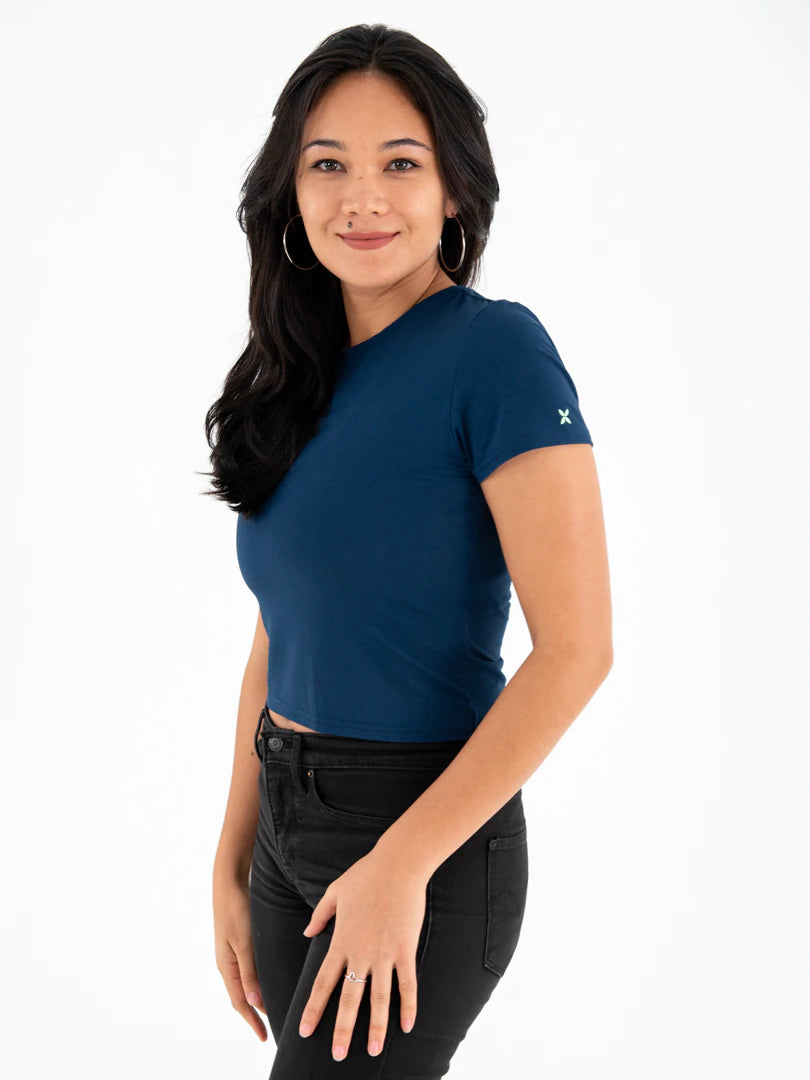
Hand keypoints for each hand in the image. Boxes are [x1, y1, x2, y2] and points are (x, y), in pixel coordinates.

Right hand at [213, 873, 266, 1040]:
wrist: (229, 882)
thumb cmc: (236, 911)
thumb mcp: (244, 943)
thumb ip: (249, 972)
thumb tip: (255, 1003)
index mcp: (227, 967)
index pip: (241, 1002)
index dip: (252, 1021)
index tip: (264, 1037)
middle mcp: (228, 963)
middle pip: (241, 996)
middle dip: (254, 1015)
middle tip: (269, 1030)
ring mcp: (232, 953)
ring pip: (245, 984)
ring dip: (256, 1000)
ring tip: (270, 1011)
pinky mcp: (239, 943)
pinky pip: (247, 971)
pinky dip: (256, 982)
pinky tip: (267, 981)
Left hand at [298, 847, 427, 1059]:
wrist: (398, 865)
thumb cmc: (366, 874)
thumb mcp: (335, 892)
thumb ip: (319, 915)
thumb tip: (306, 933)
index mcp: (340, 941)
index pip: (322, 983)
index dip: (314, 1009)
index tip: (304, 1031)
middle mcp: (360, 953)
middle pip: (349, 999)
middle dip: (342, 1030)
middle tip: (338, 1055)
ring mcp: (384, 954)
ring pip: (379, 999)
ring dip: (376, 1027)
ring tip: (374, 1051)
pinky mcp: (405, 949)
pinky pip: (407, 984)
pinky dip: (408, 1006)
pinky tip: (407, 1026)